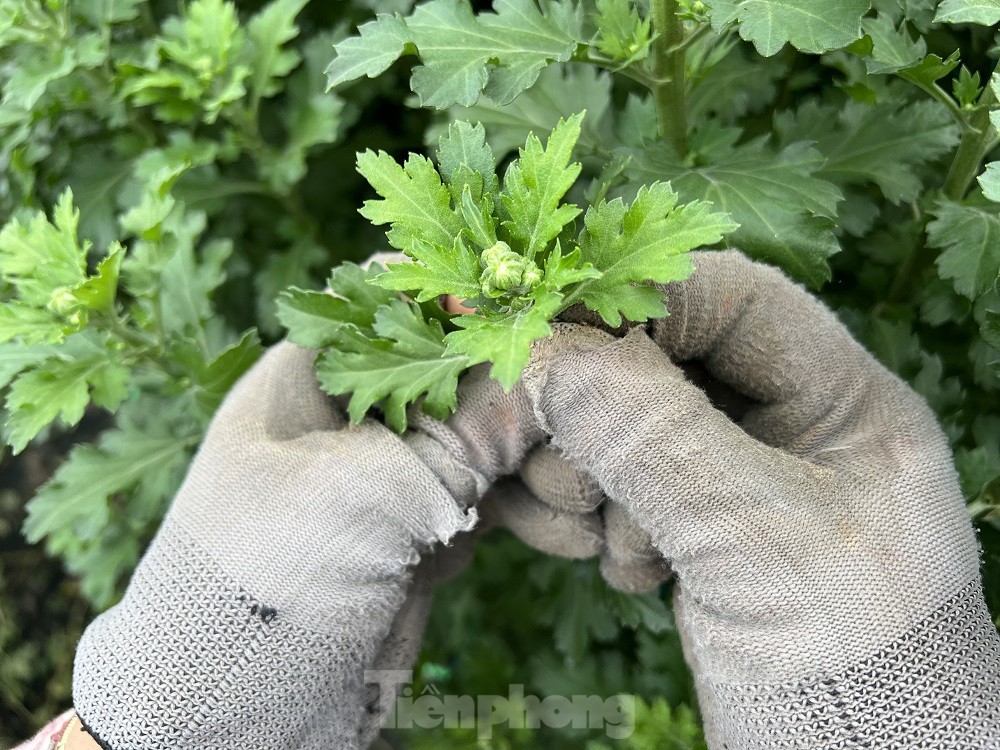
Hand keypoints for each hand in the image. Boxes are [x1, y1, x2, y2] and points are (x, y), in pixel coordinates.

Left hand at [71, 341, 545, 749]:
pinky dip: (528, 510)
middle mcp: (355, 413)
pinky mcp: (413, 530)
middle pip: (461, 371)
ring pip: (486, 440)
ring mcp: (386, 474)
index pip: (404, 301)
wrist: (230, 712)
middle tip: (584, 419)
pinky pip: (487, 499)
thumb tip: (556, 372)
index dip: (475, 305)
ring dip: (539, 462)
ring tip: (579, 496)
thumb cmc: (266, 579)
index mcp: (317, 372)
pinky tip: (564, 529)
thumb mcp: (368, 492)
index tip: (548, 323)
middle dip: (527, 394)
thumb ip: (467, 431)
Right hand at [522, 250, 999, 747]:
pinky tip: (626, 571)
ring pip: (618, 426)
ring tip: (616, 543)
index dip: (643, 303)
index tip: (563, 340)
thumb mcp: (760, 537)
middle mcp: (781, 424)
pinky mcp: (682, 525)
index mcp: (839, 398)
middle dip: (602, 415)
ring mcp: (725, 476)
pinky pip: (607, 487)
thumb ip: (656, 438)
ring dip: (590, 479)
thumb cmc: (850, 657)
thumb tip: (548, 358)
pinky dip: (591, 522)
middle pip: (657, 359)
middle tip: (578, 478)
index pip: (733, 299)